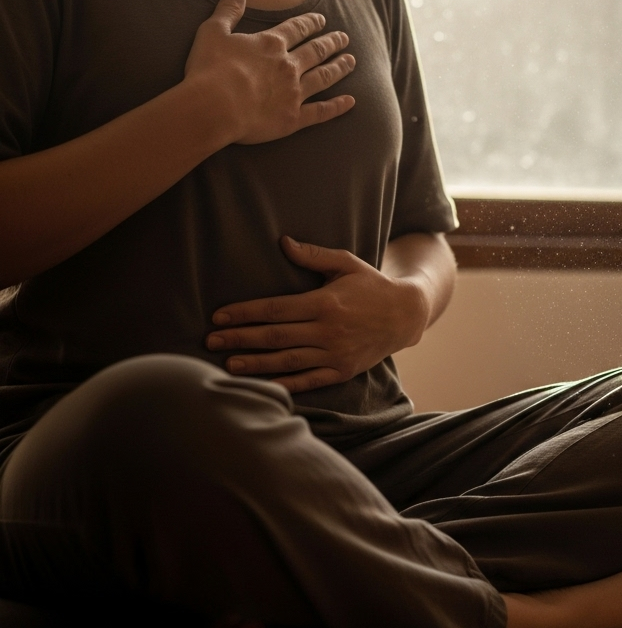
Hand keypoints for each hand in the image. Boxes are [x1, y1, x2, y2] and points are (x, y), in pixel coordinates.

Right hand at [184, 0, 357, 146]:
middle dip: (331, 43)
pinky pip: (321, 111)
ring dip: (339, 68)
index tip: (323, 20)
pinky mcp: (294, 118)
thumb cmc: (209, 68)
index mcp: (271, 44)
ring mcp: (294, 93)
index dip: (311, 23)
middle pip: (316, 51)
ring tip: (351, 61)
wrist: (214, 106)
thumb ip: (229, 9)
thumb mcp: (213, 31)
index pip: (297, 29)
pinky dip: (337, 107)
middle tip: (344, 38)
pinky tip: (350, 102)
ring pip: (324, 77)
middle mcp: (288, 66)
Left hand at [205, 236, 429, 392]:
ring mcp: (336, 353)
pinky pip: (309, 380)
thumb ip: (314, 255)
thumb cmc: (371, 285)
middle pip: (275, 336)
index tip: (218, 316)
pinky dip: (286, 384)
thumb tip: (283, 242)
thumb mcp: (347, 263)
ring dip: (256, 363)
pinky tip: (263, 385)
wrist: (406, 315)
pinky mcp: (343, 371)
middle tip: (210, 341)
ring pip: (288, 360)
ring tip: (228, 365)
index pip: (276, 309)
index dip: (245, 313)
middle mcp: (329, 330)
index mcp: (326, 303)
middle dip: (240, 338)